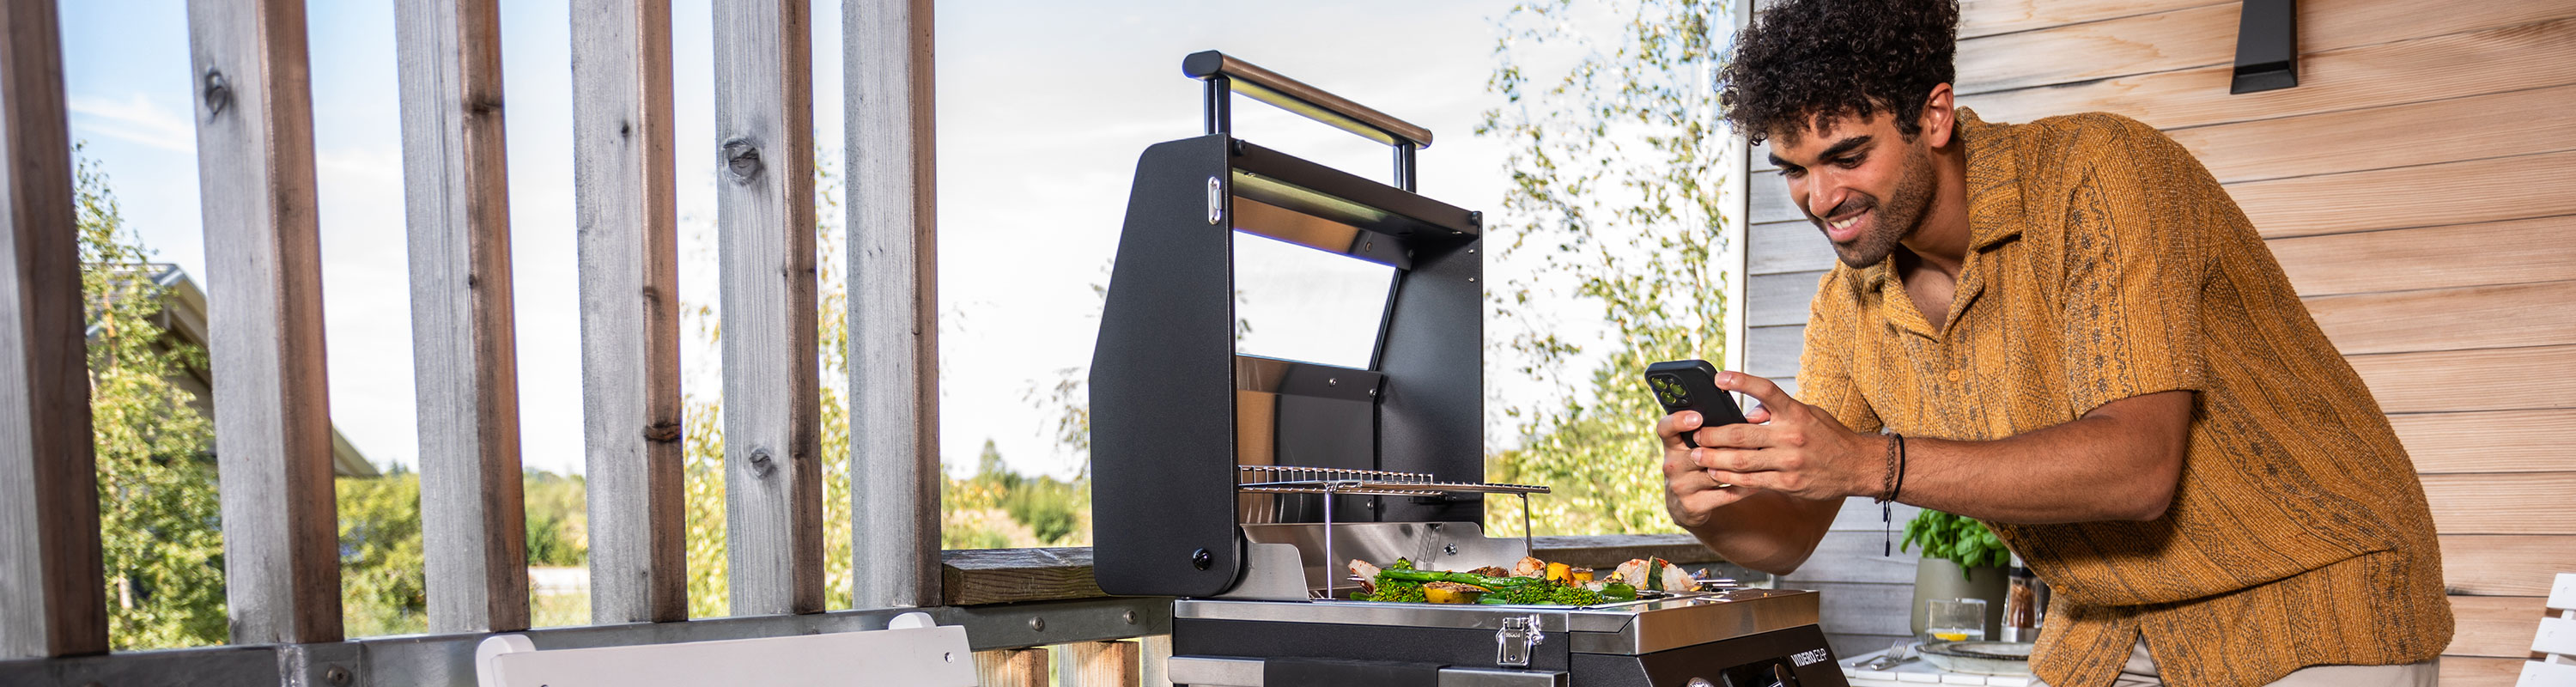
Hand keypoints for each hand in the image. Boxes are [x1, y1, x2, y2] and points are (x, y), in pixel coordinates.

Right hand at [1658, 407, 1749, 529]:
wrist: (1686, 505)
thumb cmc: (1696, 467)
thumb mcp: (1692, 449)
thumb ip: (1709, 434)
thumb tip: (1747, 419)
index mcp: (1671, 445)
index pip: (1665, 428)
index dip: (1678, 421)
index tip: (1698, 417)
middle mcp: (1672, 465)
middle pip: (1701, 452)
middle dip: (1728, 447)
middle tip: (1753, 438)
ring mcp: (1680, 487)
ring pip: (1717, 474)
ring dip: (1741, 467)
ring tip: (1761, 458)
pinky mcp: (1693, 505)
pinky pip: (1726, 494)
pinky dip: (1745, 487)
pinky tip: (1760, 480)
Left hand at [1689, 371, 1880, 500]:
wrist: (1857, 466)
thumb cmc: (1829, 436)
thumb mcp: (1808, 414)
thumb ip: (1778, 411)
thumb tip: (1748, 413)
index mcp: (1796, 412)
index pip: (1766, 391)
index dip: (1741, 381)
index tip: (1718, 378)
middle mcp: (1791, 435)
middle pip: (1741, 433)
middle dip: (1712, 434)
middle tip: (1695, 433)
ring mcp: (1789, 462)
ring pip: (1741, 461)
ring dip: (1714, 458)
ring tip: (1697, 455)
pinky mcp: (1787, 483)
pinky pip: (1751, 481)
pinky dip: (1729, 478)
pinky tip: (1716, 473)